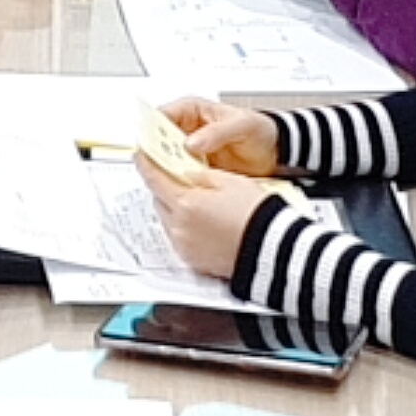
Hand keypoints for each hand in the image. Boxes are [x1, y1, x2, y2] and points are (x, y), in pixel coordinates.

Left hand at [147, 162, 278, 276]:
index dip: (146, 164)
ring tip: (199, 202)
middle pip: (159, 200)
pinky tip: (204, 221)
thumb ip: (199, 174)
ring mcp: (184, 245)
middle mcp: (179, 227)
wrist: (273, 250)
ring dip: (174, 208)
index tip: (142, 155)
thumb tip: (182, 169)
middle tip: (178, 178)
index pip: (154, 179)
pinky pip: (178, 237)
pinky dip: (184, 226)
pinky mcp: (192, 260)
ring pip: (167, 219)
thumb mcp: (229, 181)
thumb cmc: (257, 215)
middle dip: (165, 187)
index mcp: (186, 204)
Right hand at [155, 99, 282, 176]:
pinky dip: (179, 179)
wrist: (275, 153)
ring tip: (168, 178)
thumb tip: (192, 142)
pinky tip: (181, 186)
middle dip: (156, 152)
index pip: (162, 115)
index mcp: (192, 110)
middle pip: (160, 139)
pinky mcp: (196, 168)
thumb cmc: (260, 130)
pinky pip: (180, 173)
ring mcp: (190, 150)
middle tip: (156, 165)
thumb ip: (217, 132)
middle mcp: (187, 129)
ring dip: (166, 168)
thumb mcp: (242, 125)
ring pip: (167, 158)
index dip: (152, 129)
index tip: (149, 143)